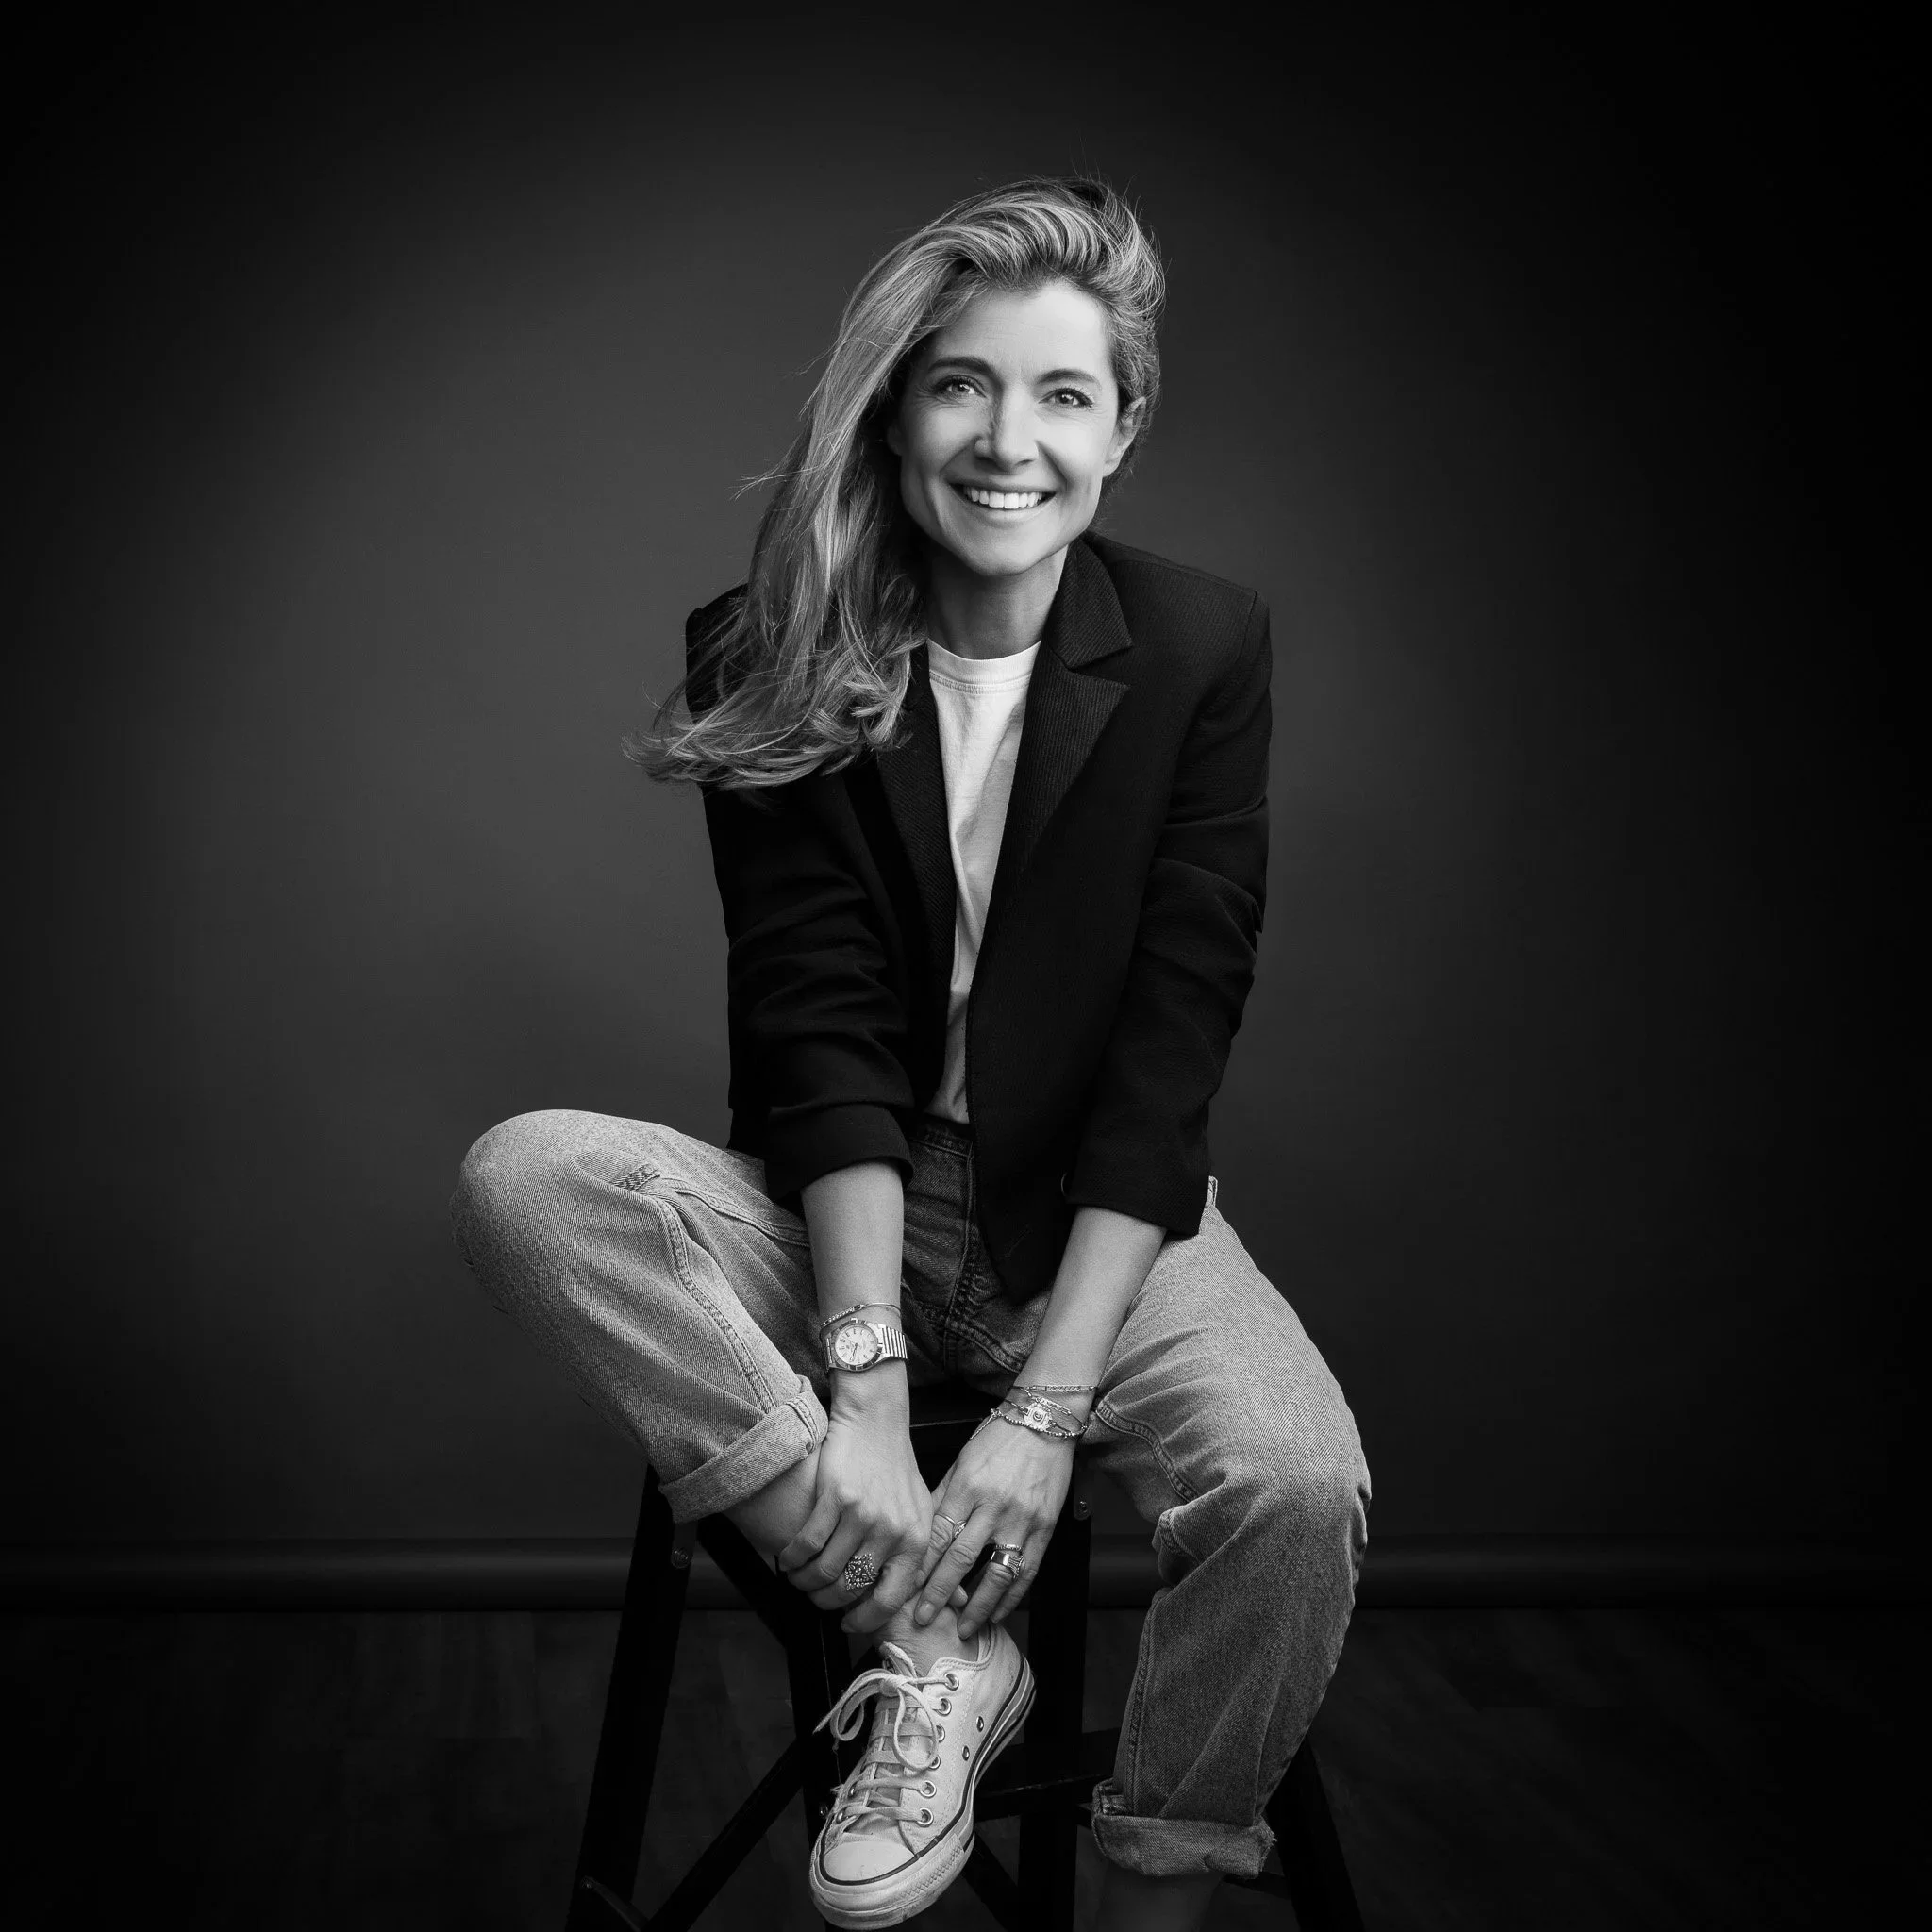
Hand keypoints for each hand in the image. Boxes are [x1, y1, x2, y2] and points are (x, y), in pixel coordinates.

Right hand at [775, 1376, 931, 1623]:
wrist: (876, 1422)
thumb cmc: (896, 1468)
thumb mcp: (920, 1511)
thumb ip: (914, 1552)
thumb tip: (912, 1597)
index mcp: (916, 1540)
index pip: (889, 1599)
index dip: (864, 1620)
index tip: (848, 1624)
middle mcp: (892, 1532)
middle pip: (850, 1588)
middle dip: (827, 1601)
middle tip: (816, 1598)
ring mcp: (864, 1515)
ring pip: (825, 1571)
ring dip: (805, 1583)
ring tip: (799, 1580)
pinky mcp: (836, 1499)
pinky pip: (807, 1544)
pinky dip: (792, 1559)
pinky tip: (787, 1561)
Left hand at [913, 1413, 1074, 1642]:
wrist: (1045, 1422)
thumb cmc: (998, 1439)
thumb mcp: (961, 1462)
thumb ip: (942, 1499)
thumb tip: (920, 1536)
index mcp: (967, 1486)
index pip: (939, 1534)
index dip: (921, 1566)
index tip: (904, 1589)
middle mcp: (993, 1505)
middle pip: (962, 1558)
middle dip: (940, 1593)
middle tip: (923, 1619)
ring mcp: (1022, 1518)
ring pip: (997, 1572)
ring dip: (978, 1605)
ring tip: (963, 1628)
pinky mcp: (1045, 1527)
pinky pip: (1027, 1570)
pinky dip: (1012, 1596)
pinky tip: (999, 1612)